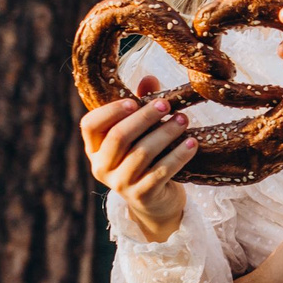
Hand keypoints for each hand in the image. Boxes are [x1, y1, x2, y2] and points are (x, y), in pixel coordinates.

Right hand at [80, 73, 194, 241]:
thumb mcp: (140, 135)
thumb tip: (149, 78)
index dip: (110, 111)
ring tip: (184, 120)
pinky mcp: (142, 196)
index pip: (90, 125)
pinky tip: (192, 143)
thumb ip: (139, 107)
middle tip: (167, 104)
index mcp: (95, 148)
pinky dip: (178, 155)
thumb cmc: (147, 160)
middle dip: (145, 117)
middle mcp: (101, 167)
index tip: (133, 101)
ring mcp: (120, 184)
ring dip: (165, 133)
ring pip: (142, 153)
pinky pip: (161, 172)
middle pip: (119, 136)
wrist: (156, 204)